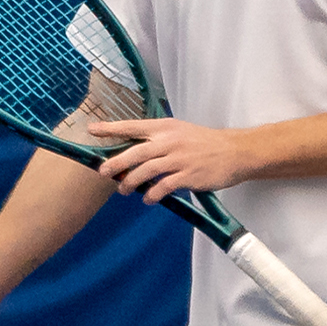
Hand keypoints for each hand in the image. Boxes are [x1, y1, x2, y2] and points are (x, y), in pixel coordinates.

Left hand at [88, 118, 247, 201]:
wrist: (235, 152)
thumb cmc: (204, 143)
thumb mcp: (179, 132)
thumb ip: (157, 140)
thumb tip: (131, 154)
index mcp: (165, 127)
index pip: (133, 126)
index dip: (111, 129)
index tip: (91, 130)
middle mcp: (170, 141)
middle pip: (135, 152)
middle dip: (116, 163)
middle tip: (103, 173)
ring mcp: (179, 158)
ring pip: (147, 171)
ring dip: (131, 182)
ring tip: (124, 190)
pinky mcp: (189, 175)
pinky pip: (164, 186)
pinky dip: (152, 194)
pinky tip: (148, 199)